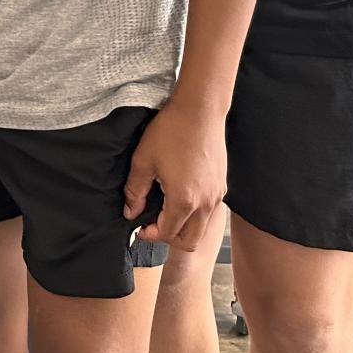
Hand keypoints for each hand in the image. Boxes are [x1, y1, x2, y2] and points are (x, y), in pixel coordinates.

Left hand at [125, 97, 226, 249]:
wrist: (199, 112)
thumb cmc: (170, 132)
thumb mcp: (143, 161)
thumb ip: (135, 191)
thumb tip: (131, 212)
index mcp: (185, 201)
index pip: (168, 233)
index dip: (150, 234)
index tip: (138, 226)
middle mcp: (206, 204)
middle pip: (189, 241)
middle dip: (168, 238)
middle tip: (151, 224)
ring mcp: (217, 196)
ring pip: (201, 229)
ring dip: (183, 228)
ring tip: (164, 211)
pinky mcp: (221, 186)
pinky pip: (209, 213)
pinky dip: (194, 215)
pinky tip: (179, 198)